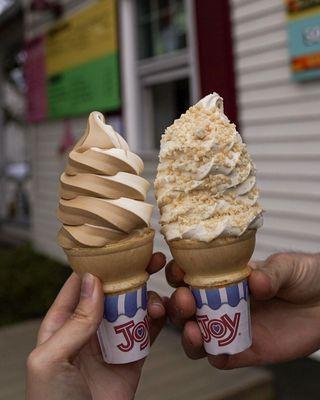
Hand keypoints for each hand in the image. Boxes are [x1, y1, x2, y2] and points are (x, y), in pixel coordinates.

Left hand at [26, 253, 166, 399]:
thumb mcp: (51, 359)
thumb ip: (74, 322)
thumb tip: (92, 282)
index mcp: (63, 323)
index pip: (80, 284)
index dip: (99, 263)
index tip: (119, 246)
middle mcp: (89, 327)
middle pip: (113, 291)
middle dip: (132, 273)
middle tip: (151, 259)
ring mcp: (112, 340)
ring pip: (133, 308)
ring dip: (148, 297)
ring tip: (158, 295)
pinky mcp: (132, 356)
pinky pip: (147, 331)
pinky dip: (157, 320)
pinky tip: (162, 312)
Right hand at [166, 252, 319, 368]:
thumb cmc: (305, 276)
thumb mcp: (288, 267)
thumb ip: (271, 273)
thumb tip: (255, 282)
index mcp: (226, 277)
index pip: (193, 275)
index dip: (179, 274)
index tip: (178, 272)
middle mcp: (224, 303)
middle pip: (189, 308)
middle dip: (178, 306)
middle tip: (185, 301)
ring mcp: (234, 327)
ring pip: (199, 336)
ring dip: (188, 335)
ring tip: (192, 330)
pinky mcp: (248, 350)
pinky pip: (223, 357)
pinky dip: (213, 355)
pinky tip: (213, 350)